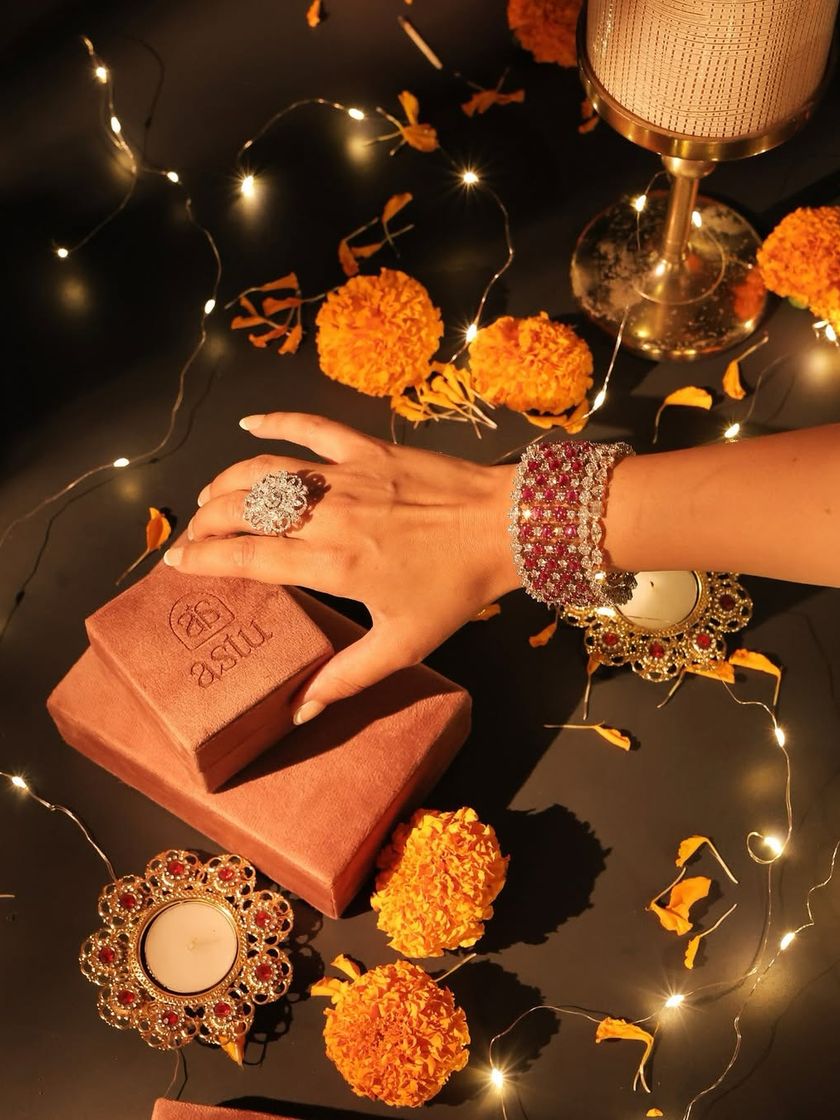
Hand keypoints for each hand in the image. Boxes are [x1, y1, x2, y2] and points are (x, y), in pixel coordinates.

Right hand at [164, 413, 517, 722]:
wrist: (503, 527)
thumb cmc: (455, 589)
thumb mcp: (403, 645)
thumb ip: (347, 677)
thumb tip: (301, 712)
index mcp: (331, 564)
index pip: (246, 558)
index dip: (203, 560)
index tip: (175, 564)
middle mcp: (328, 516)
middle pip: (243, 510)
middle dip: (205, 522)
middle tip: (191, 536)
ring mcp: (346, 476)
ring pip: (265, 471)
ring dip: (227, 481)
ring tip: (207, 496)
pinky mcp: (367, 449)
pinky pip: (311, 426)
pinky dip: (276, 422)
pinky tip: (249, 424)